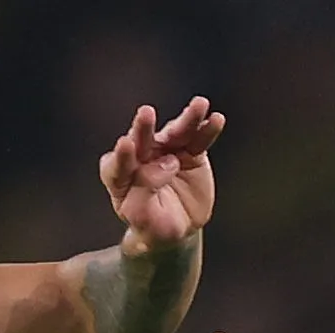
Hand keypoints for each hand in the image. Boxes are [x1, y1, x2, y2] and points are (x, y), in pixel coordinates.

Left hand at [102, 97, 221, 245]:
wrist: (179, 226)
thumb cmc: (154, 225)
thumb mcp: (145, 221)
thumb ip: (145, 193)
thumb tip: (166, 163)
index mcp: (121, 176)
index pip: (117, 165)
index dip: (122, 156)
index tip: (125, 145)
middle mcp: (141, 156)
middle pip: (141, 140)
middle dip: (144, 128)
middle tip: (146, 113)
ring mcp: (166, 151)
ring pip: (175, 132)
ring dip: (187, 118)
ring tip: (199, 105)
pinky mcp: (189, 150)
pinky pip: (199, 138)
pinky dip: (208, 129)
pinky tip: (216, 119)